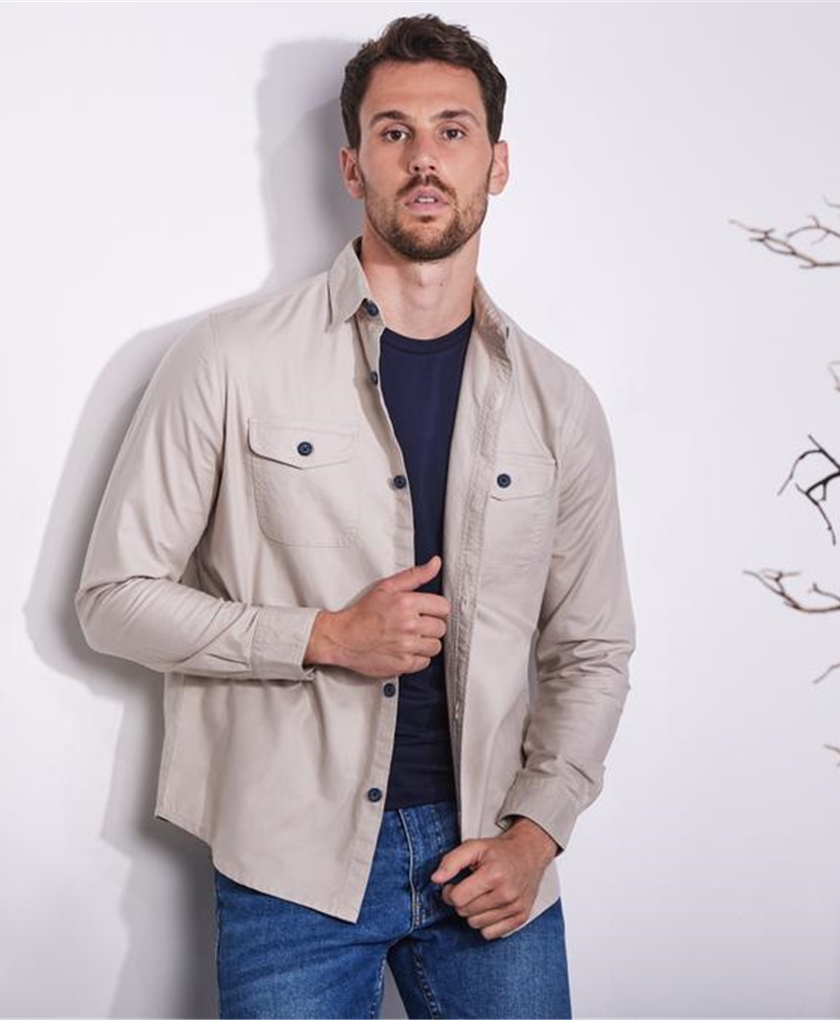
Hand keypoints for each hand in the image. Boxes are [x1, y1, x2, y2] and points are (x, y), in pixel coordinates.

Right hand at [304, 556, 449, 677]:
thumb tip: (436, 563)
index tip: (428, 611)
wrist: (341, 638)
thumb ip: (415, 575)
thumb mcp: (386, 587)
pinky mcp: (403, 664)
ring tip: (411, 638)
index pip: (443, 607)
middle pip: (441, 627)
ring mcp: (406, 646)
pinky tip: (406, 650)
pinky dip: (418, 657)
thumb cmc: (362, 613)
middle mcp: (409, 625)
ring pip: (435, 646)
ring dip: (426, 642)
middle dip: (431, 625)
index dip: (436, 608)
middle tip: (416, 624)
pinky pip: (425, 662)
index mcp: (406, 603)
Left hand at [430, 817, 558, 939]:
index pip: (458, 899)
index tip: (454, 885)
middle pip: (465, 913)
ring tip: (480, 896)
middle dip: (461, 901)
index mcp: (494, 875)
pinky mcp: (521, 918)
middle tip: (468, 888)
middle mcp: (506, 894)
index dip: (450, 892)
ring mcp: (515, 908)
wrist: (529, 853)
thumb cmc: (499, 851)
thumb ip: (451, 861)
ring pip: (476, 925)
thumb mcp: (473, 846)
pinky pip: (491, 934)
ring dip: (473, 913)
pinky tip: (490, 907)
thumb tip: (435, 879)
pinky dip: (486, 923)